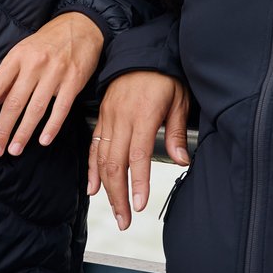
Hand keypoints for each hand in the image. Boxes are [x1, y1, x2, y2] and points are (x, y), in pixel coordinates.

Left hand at [0, 13, 103, 158]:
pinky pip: (61, 108)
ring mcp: (55, 73)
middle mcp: (35, 64)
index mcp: (17, 57)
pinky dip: (52, 126)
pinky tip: (43, 140)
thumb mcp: (20, 55)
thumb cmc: (44, 44)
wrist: (79, 27)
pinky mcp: (73, 81)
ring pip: (36, 108)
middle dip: (3, 128)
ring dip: (24, 132)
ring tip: (14, 149)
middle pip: (15, 101)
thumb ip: (3, 81)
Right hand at [88, 70, 189, 229]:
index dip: (139, 182)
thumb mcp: (178, 99)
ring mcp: (108, 119)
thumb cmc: (163, 76)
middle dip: (118, 195)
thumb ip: (175, 131)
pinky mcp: (102, 118)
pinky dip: (91, 170)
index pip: (138, 155)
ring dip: (106, 189)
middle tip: (125, 220)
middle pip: (115, 163)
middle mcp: (121, 119)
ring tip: (115, 211)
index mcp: (142, 115)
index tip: (140, 204)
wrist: (141, 53)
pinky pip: (93, 147)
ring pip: (101, 159)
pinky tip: (93, 188)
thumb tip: (181, 159)